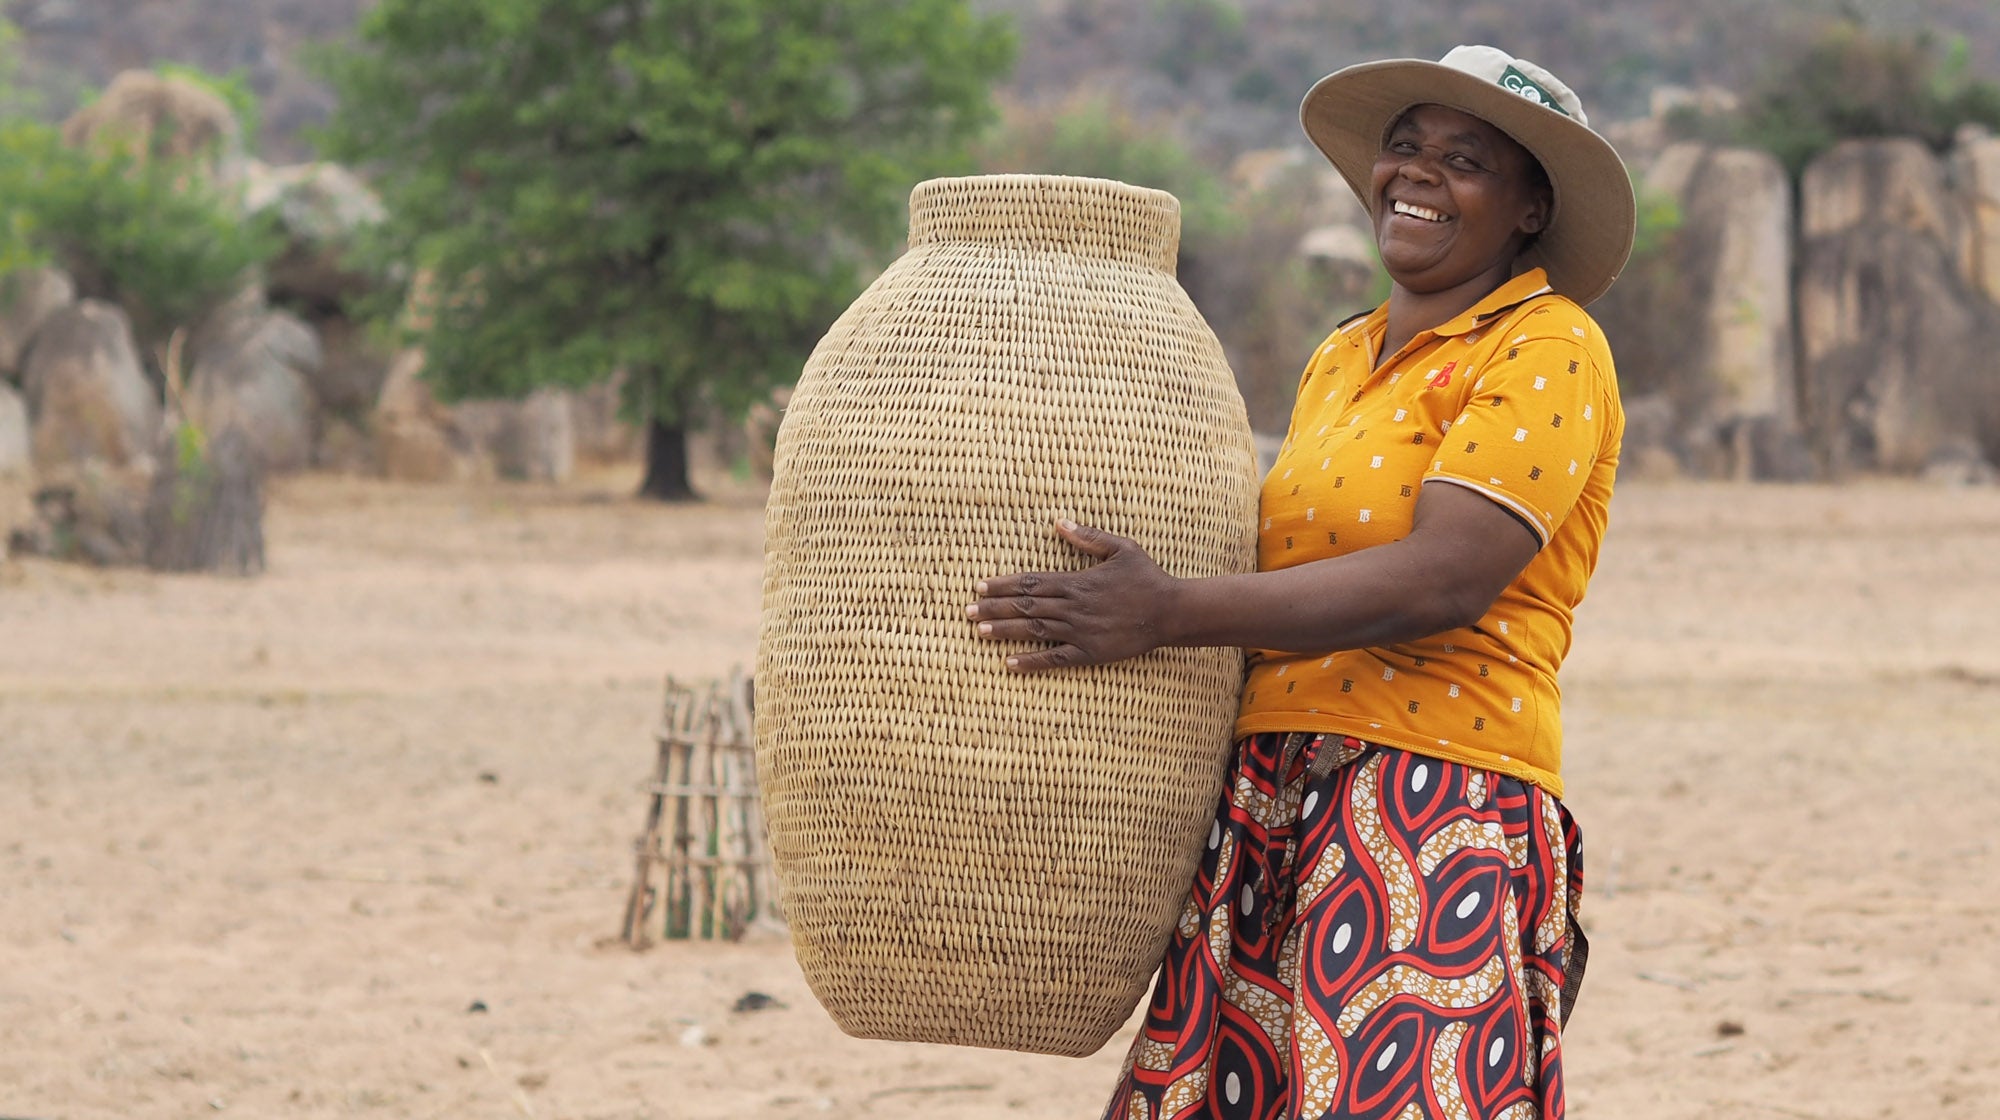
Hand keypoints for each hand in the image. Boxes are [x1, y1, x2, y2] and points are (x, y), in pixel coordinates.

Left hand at [967, 519, 1175, 672]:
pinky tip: (1010, 664)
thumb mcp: (1122, 548)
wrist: (1171, 612)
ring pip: (1035, 630)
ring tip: (979, 631)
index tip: (979, 585)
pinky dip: (1032, 662)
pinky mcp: (1090, 653)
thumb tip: (1059, 522)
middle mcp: (1074, 606)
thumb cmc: (1147, 577)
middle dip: (994, 607)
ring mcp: (1080, 631)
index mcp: (1077, 581)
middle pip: (1026, 606)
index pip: (1031, 582)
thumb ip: (1088, 537)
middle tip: (966, 610)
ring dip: (1005, 631)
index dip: (1003, 584)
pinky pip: (1055, 658)